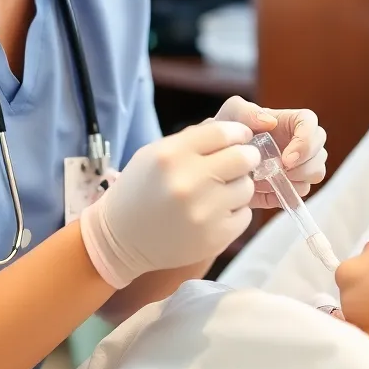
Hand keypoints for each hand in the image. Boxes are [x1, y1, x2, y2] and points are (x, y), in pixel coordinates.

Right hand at [81, 120, 259, 287]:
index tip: (241, 137)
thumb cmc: (141, 190)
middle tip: (239, 163)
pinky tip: (213, 214)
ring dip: (237, 187)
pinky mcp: (215, 237)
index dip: (239, 133)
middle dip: (246, 158)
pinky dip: (234, 213)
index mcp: (171, 155)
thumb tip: (237, 130)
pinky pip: (244, 215)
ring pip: (247, 187)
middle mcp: (187, 182)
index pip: (224, 133)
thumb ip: (194, 138)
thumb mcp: (155, 153)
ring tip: (218, 192)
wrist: (121, 238)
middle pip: (244, 158)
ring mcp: (203, 212)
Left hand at [213, 96, 327, 207]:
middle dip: (305, 165)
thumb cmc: (228, 131)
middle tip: (281, 171)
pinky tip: (267, 190)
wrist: (218, 159)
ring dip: (298, 180)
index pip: (311, 123)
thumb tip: (270, 122)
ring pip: (316, 174)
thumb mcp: (232, 113)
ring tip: (272, 180)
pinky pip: (301, 193)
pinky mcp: (290, 185)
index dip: (306, 141)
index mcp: (289, 122)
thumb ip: (247, 111)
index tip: (287, 158)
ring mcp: (298, 166)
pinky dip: (287, 193)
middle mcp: (299, 143)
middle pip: (319, 152)